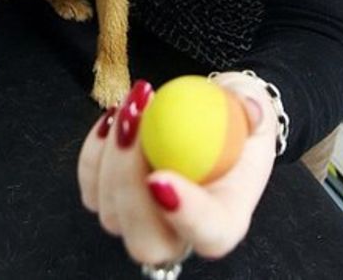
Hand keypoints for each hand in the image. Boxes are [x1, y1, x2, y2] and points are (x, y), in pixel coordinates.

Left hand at [77, 73, 278, 267]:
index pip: (209, 234)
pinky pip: (90, 185)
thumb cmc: (234, 118)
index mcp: (225, 217)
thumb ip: (252, 106)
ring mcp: (142, 219)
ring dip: (111, 154)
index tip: (161, 177)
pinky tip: (114, 115)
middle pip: (146, 238)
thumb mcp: (251, 105)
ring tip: (133, 103)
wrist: (209, 117)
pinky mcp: (113, 198)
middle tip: (136, 121)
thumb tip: (250, 109)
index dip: (185, 214)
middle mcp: (180, 232)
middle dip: (128, 181)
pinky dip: (94, 150)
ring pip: (111, 212)